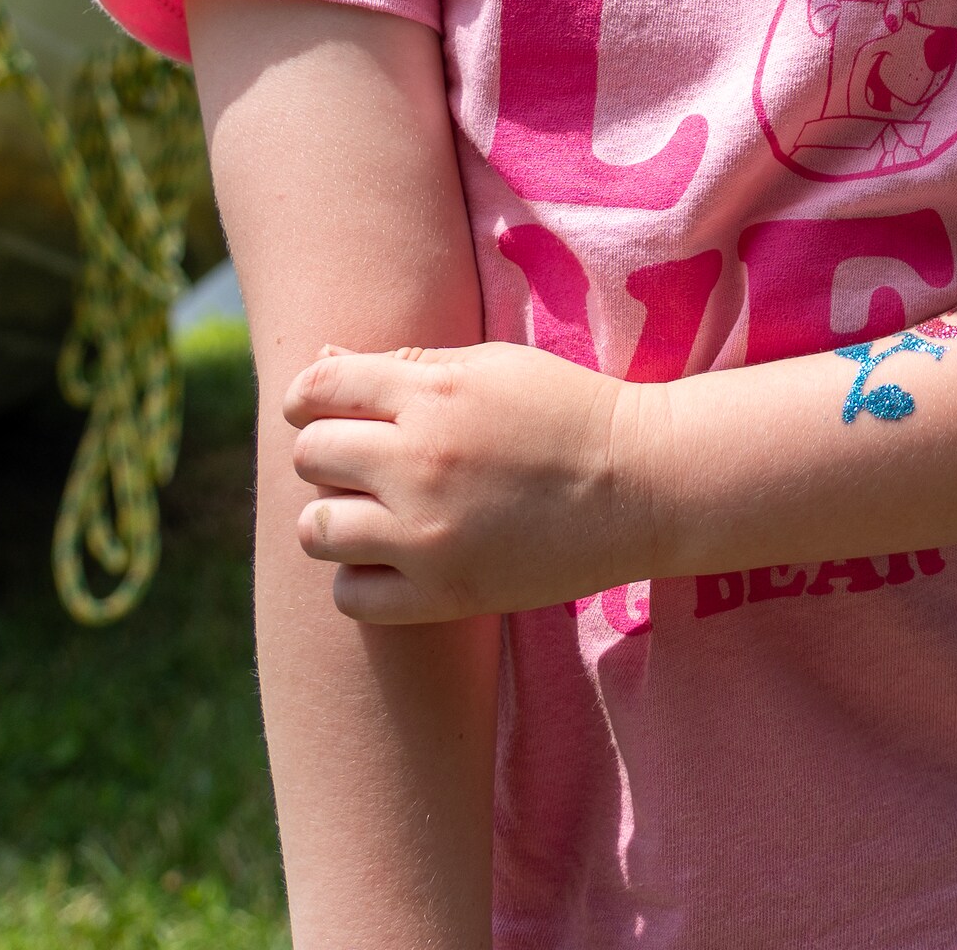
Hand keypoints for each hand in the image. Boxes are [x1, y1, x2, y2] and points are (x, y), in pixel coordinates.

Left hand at [285, 341, 656, 623]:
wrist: (646, 484)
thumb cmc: (569, 412)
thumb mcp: (493, 366)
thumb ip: (404, 365)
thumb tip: (321, 361)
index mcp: (431, 393)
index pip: (315, 390)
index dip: (311, 399)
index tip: (330, 411)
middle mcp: (418, 461)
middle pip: (310, 457)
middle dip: (331, 455)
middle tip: (371, 463)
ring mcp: (427, 533)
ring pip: (315, 530)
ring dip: (336, 518)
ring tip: (377, 514)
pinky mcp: (444, 594)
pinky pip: (349, 594)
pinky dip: (361, 577)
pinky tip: (396, 557)